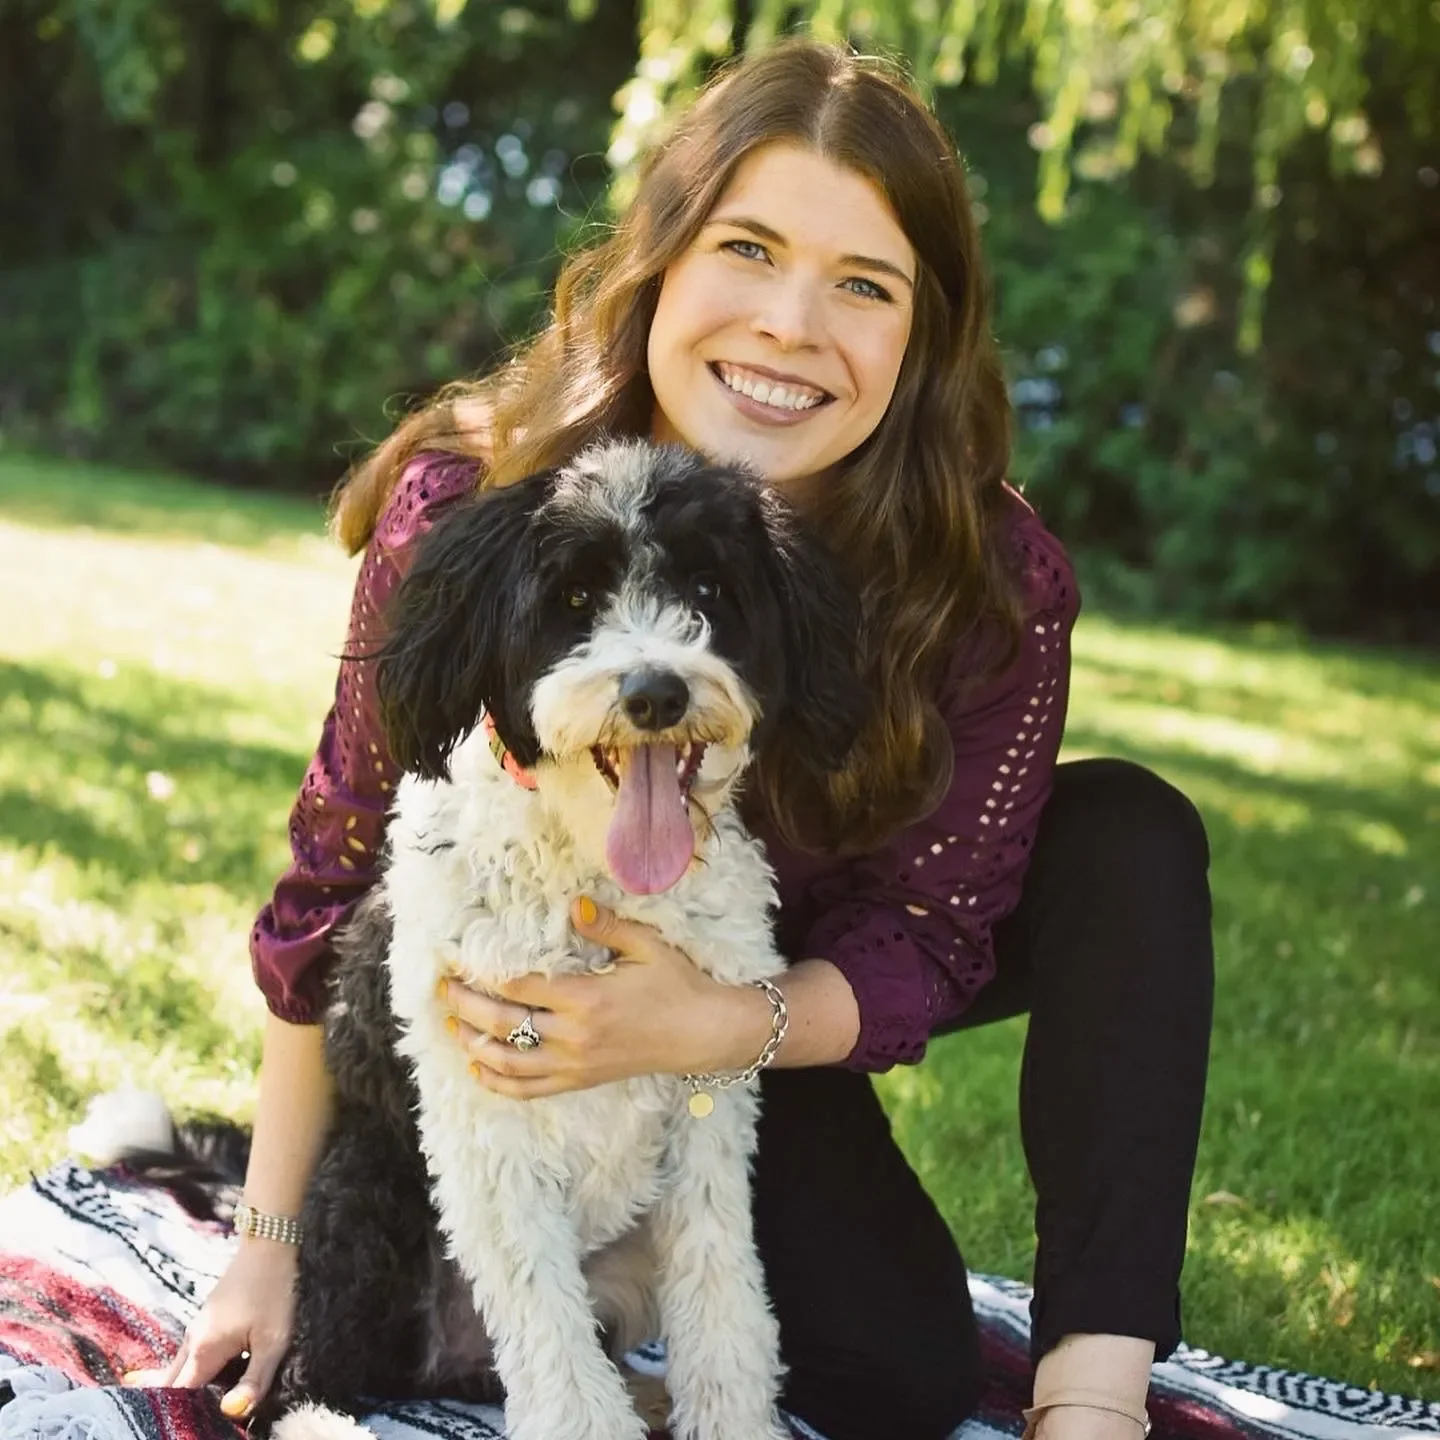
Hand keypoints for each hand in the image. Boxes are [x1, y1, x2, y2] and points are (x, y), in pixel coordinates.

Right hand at [122, 1235, 297, 1419]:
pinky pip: (191, 1356)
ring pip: (180, 1370)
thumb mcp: (274, 1340)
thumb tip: (230, 1414)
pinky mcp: (206, 1321)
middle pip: (171, 1385)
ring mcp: (196, 1329)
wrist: (269, 1243)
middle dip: (175, 1407)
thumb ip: (254, 1381)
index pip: (179, 1397)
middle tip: (180, 1424)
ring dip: (184, 1391)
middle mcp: (191, 1341)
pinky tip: (204, 1384)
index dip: (183, 1417)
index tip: (189, 1427)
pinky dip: (192, 1374)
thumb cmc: (275, 1291)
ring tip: (187, 1414)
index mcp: (203, 1350)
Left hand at [437, 897, 771, 1099]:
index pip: (517, 987)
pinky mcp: (581, 1080)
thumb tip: (573, 905)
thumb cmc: (677, 985)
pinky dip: (498, 1081)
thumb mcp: (646, 946)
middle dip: (465, 1006)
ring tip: (452, 1024)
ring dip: (473, 1043)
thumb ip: (606, 926)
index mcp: (586, 999)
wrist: (702, 1034)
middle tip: (442, 989)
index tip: (456, 960)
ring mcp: (575, 1064)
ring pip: (508, 1061)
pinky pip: (529, 1089)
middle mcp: (573, 1036)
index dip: (481, 974)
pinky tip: (479, 1066)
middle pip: (503, 1023)